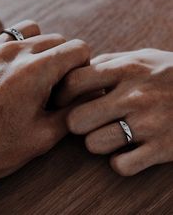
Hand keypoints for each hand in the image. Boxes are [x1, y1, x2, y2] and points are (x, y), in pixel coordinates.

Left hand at [0, 20, 89, 211]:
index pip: (77, 48)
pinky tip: (11, 71)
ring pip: (32, 31)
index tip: (75, 81)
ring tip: (36, 72)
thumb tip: (89, 96)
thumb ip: (72, 112)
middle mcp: (13, 54)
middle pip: (57, 39)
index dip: (84, 64)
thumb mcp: (43, 137)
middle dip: (64, 58)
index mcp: (35, 73)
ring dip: (41, 47)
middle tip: (55, 82)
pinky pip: (5, 38)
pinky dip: (17, 48)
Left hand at [56, 48, 172, 175]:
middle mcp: (134, 95)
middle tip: (86, 120)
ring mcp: (149, 124)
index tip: (61, 100)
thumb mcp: (140, 58)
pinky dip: (119, 161)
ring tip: (110, 133)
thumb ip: (107, 62)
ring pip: (94, 145)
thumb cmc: (168, 73)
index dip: (60, 94)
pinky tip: (128, 150)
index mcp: (125, 69)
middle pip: (76, 120)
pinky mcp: (163, 149)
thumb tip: (77, 71)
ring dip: (96, 142)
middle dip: (76, 123)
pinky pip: (120, 165)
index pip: (73, 82)